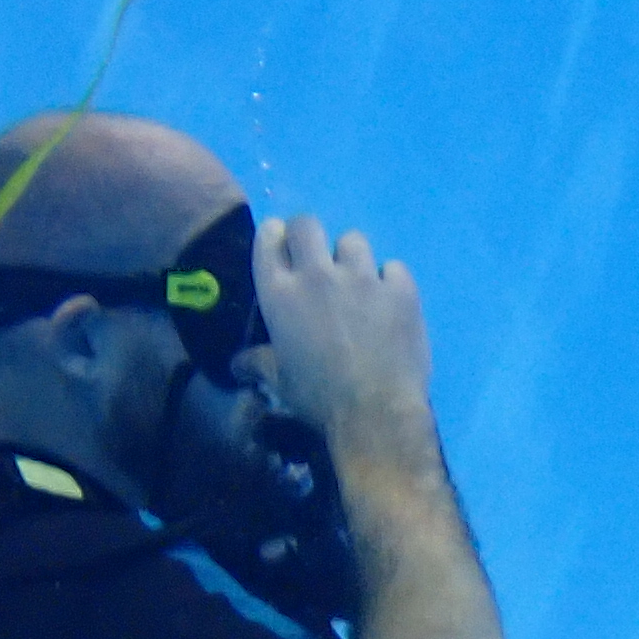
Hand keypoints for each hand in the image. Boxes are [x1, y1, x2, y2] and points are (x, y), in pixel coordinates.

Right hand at [249, 218, 437, 467]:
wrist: (376, 413)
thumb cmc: (319, 399)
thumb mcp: (281, 382)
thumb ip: (260, 362)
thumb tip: (238, 364)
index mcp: (279, 294)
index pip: (269, 239)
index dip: (275, 237)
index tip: (282, 246)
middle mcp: (318, 275)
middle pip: (307, 224)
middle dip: (308, 235)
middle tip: (317, 259)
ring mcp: (362, 278)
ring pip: (353, 240)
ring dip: (351, 258)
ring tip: (357, 284)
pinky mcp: (400, 289)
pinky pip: (393, 267)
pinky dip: (389, 281)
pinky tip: (390, 302)